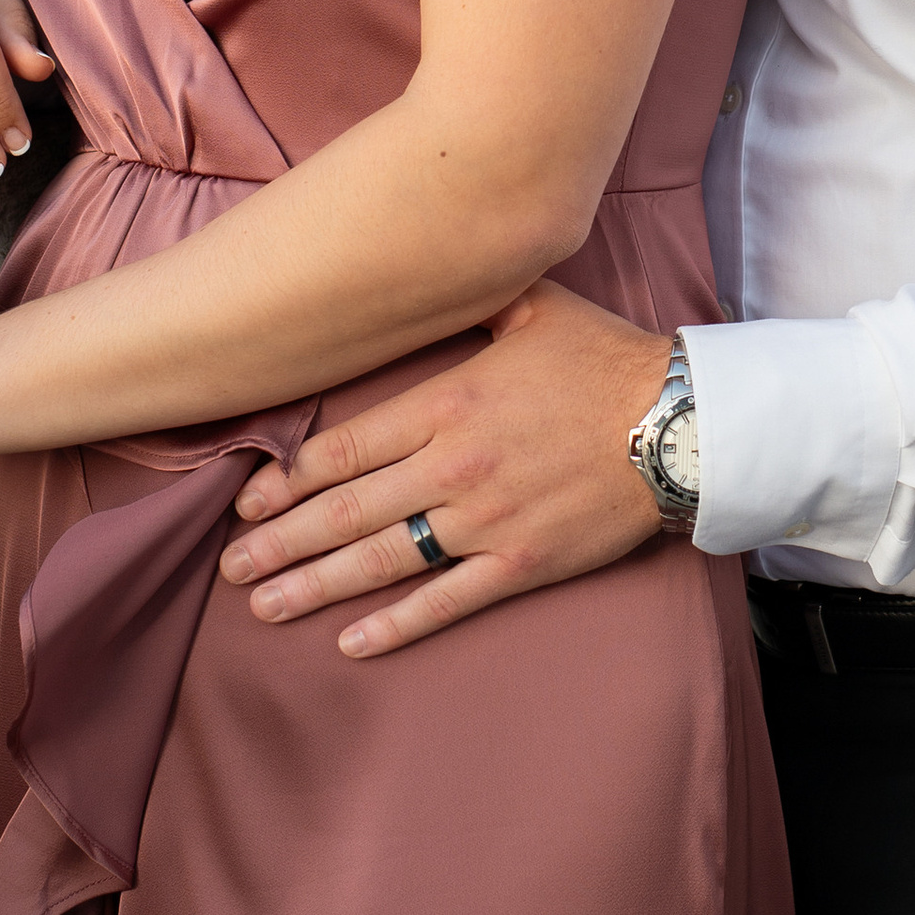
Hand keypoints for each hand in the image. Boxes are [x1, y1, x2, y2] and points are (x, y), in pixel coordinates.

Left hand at [221, 280, 672, 657]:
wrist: (683, 424)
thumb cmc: (608, 360)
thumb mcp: (532, 307)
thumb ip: (470, 299)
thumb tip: (429, 271)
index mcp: (448, 403)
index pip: (345, 448)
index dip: (288, 481)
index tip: (247, 502)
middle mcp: (453, 465)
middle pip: (346, 510)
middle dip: (280, 542)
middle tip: (231, 566)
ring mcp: (486, 520)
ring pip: (382, 560)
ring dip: (315, 585)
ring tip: (265, 605)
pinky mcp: (523, 563)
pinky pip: (447, 600)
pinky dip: (396, 625)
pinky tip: (350, 643)